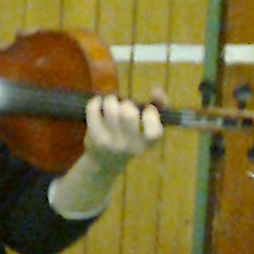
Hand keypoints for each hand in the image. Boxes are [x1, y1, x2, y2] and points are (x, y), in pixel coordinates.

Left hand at [49, 92, 164, 215]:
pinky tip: (98, 102)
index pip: (154, 132)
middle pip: (129, 115)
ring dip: (111, 100)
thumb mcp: (148, 128)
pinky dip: (95, 102)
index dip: (151, 116)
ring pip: (111, 110)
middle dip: (127, 104)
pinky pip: (93, 111)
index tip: (147, 109)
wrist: (105, 163)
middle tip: (124, 105)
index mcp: (147, 143)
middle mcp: (130, 146)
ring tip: (111, 101)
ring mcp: (111, 143)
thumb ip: (159, 106)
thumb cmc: (132, 138)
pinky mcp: (95, 138)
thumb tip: (156, 90)